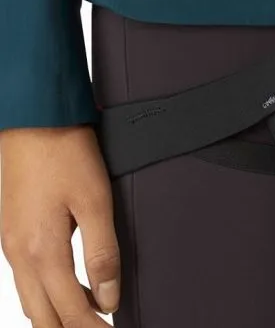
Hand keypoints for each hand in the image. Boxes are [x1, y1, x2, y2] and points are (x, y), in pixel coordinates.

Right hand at [0, 126, 119, 326]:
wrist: (34, 120)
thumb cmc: (65, 153)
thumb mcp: (96, 200)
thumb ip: (102, 252)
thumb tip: (108, 298)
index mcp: (42, 252)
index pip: (69, 314)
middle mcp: (20, 256)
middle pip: (43, 319)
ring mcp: (12, 245)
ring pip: (31, 303)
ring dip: (57, 319)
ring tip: (89, 319)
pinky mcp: (12, 232)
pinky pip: (27, 281)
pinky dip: (46, 297)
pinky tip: (66, 292)